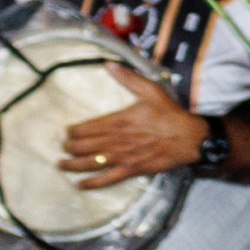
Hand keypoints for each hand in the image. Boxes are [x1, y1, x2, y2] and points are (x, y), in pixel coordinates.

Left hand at [59, 64, 205, 188]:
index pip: (86, 127)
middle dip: (69, 147)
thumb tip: (109, 64)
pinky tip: (79, 185)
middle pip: (83, 146)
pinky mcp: (131, 169)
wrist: (188, 137)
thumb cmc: (169, 113)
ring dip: (72, 164)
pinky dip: (91, 183)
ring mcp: (122, 156)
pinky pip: (107, 179)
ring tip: (61, 165)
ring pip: (90, 163)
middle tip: (63, 147)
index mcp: (118, 120)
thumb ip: (128, 78)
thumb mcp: (151, 90)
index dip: (73, 131)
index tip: (67, 131)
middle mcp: (116, 140)